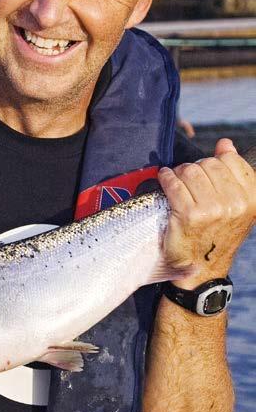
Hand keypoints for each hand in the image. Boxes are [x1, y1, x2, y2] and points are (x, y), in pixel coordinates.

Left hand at [158, 139, 255, 287]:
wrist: (202, 267)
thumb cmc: (216, 233)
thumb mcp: (235, 205)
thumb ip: (233, 172)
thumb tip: (226, 144)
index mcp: (252, 199)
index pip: (230, 160)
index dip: (214, 163)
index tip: (207, 175)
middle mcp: (236, 204)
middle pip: (207, 163)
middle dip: (195, 169)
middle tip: (189, 183)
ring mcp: (213, 210)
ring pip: (189, 170)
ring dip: (179, 174)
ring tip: (178, 185)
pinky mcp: (189, 215)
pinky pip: (173, 182)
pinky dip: (165, 179)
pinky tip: (165, 181)